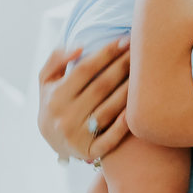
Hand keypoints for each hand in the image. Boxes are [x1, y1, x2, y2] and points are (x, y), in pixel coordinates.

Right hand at [38, 37, 131, 164]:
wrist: (52, 140)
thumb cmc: (53, 101)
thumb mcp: (46, 79)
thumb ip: (56, 58)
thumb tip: (79, 47)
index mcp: (55, 96)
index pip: (85, 69)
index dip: (106, 53)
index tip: (124, 40)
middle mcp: (65, 117)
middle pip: (101, 86)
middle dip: (123, 66)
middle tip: (140, 51)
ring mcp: (77, 136)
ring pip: (110, 109)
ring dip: (130, 90)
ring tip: (146, 73)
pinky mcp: (89, 152)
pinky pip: (111, 138)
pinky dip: (125, 124)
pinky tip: (138, 108)